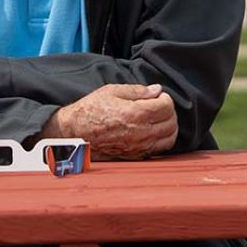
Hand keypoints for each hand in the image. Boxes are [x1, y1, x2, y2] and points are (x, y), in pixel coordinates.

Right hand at [43, 83, 177, 159]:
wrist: (75, 133)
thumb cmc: (90, 110)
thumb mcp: (112, 91)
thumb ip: (138, 91)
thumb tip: (157, 90)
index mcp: (135, 114)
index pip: (167, 106)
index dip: (165, 98)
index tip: (156, 96)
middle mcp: (140, 133)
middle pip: (171, 122)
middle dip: (168, 111)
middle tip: (158, 106)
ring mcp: (138, 147)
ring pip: (170, 138)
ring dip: (168, 126)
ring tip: (157, 119)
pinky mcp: (135, 156)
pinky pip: (159, 149)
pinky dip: (161, 139)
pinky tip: (152, 131)